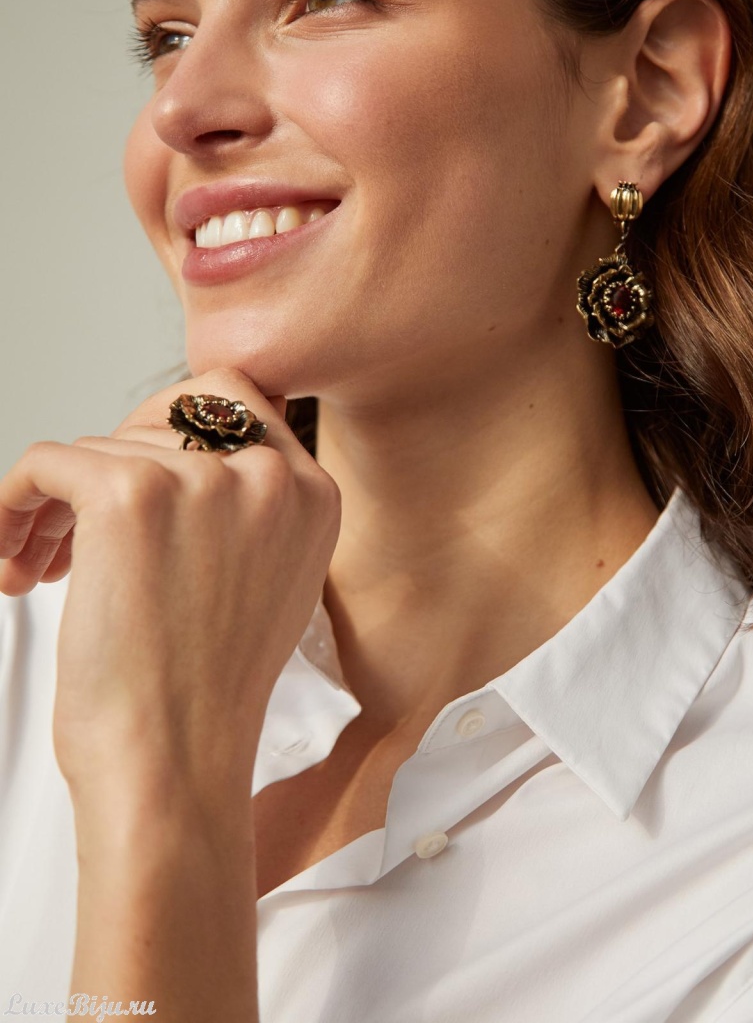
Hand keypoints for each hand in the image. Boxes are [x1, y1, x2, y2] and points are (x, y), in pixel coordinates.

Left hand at [0, 369, 339, 805]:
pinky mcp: (129, 494)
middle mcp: (269, 475)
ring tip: (46, 567)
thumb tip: (173, 451)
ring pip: (100, 446)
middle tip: (77, 538)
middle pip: (161, 418)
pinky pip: (47, 462)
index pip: (240, 396)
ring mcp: (202, 479)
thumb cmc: (207, 694)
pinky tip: (14, 553)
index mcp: (314, 493)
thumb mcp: (270, 582)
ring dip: (60, 504)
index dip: (172, 433)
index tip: (138, 482)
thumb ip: (249, 506)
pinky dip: (14, 502)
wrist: (176, 764)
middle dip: (111, 471)